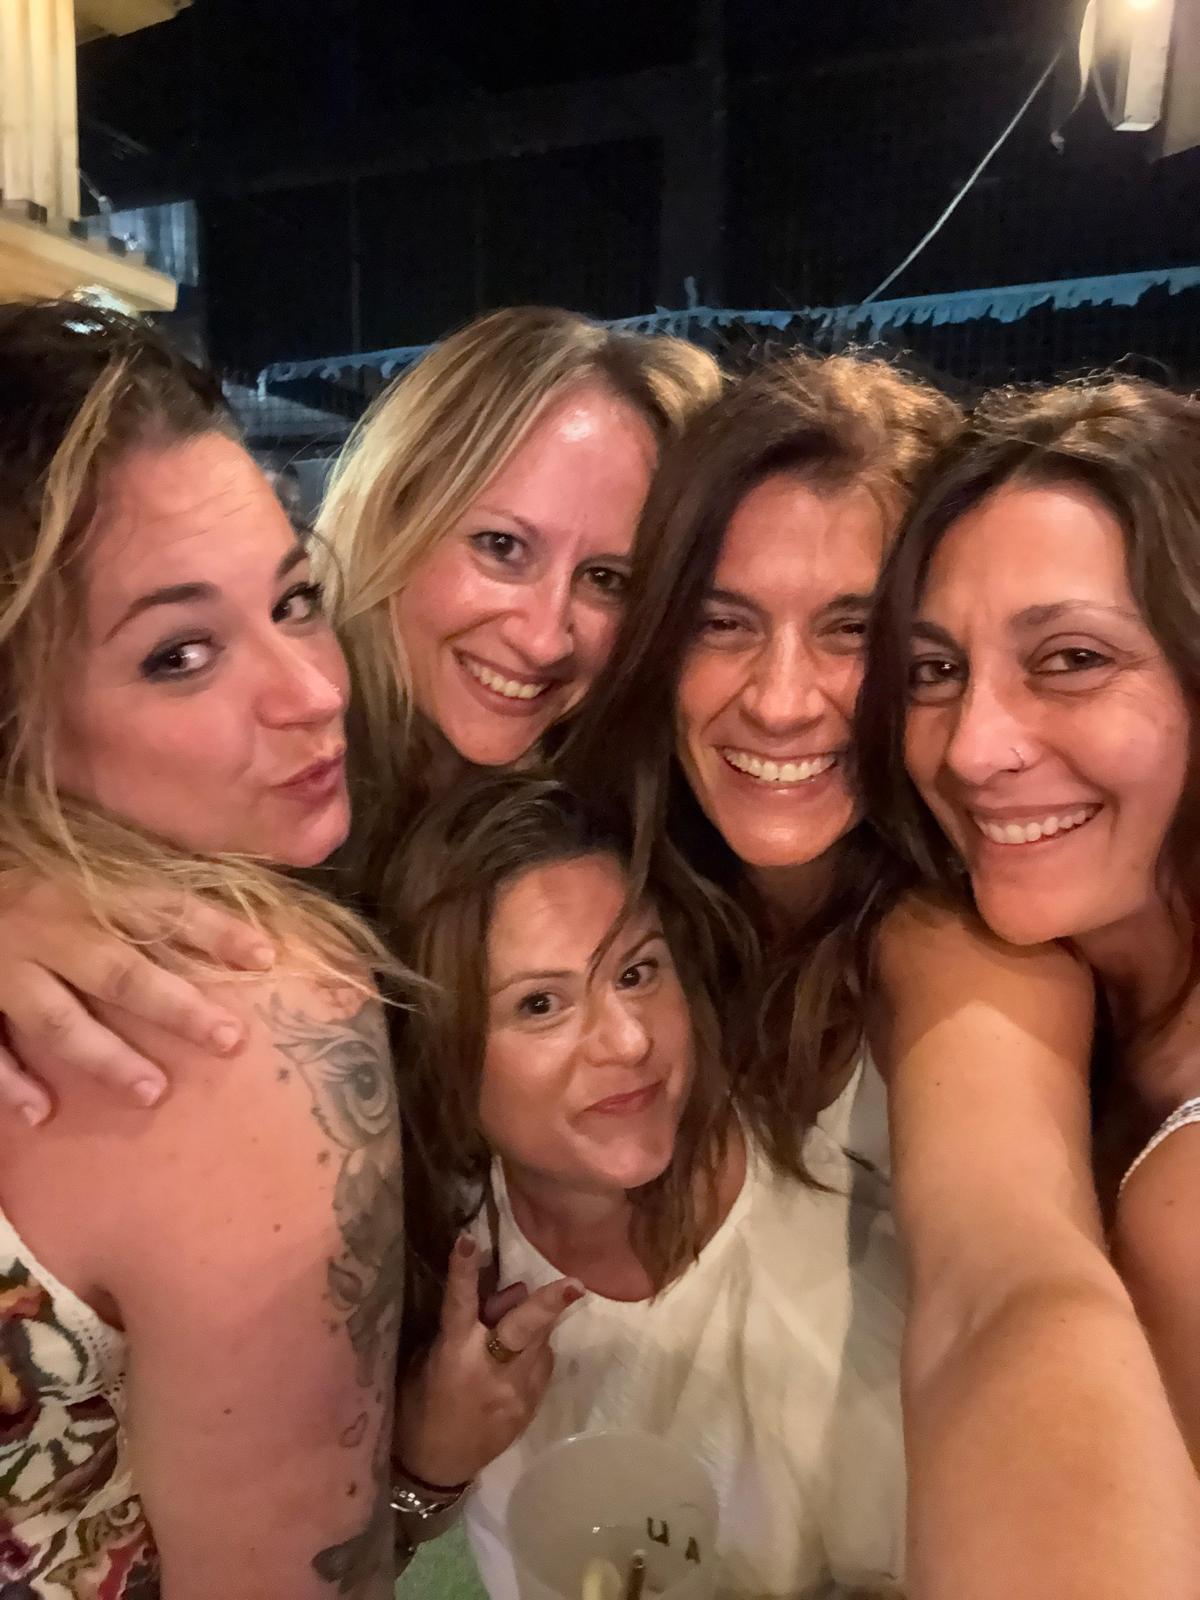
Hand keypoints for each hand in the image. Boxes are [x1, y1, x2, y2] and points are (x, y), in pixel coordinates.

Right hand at [0, 875, 274, 1123]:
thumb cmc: (27, 882)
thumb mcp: (81, 873)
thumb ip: (140, 902)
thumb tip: (227, 932)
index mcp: (87, 894)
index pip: (163, 909)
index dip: (216, 931)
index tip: (266, 957)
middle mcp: (51, 930)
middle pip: (120, 972)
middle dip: (176, 1008)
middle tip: (228, 1039)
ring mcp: (5, 969)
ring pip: (59, 1019)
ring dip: (107, 1058)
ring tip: (153, 1092)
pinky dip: (11, 1083)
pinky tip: (42, 1114)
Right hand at [394, 1233, 582, 1488]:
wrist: (436, 1466)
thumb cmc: (420, 1405)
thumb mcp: (431, 1359)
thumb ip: (469, 1325)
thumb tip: (510, 1293)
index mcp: (453, 1356)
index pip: (460, 1305)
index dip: (464, 1273)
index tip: (469, 1240)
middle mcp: (488, 1372)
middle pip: (523, 1330)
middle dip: (550, 1305)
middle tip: (576, 1284)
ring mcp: (514, 1394)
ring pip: (541, 1345)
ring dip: (539, 1326)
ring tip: (528, 1320)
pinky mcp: (529, 1409)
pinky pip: (542, 1368)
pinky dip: (536, 1353)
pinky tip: (521, 1357)